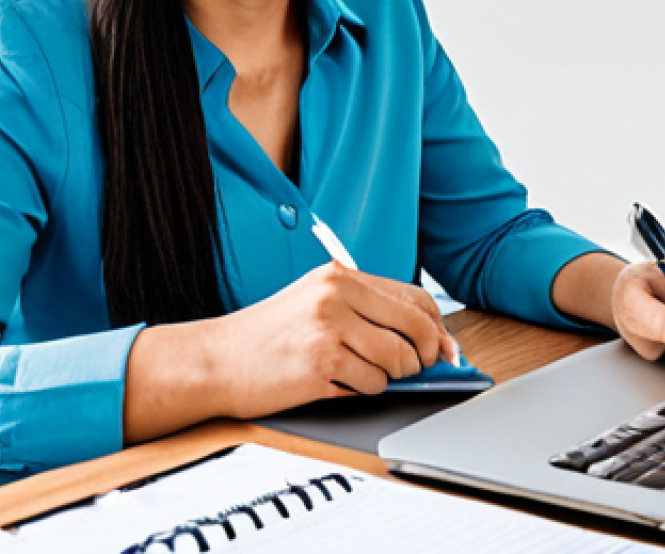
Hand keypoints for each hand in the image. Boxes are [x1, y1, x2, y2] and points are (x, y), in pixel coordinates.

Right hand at [209, 261, 457, 418]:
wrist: (219, 358)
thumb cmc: (270, 335)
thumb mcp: (317, 303)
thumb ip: (368, 312)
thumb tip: (430, 339)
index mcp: (339, 274)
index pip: (415, 298)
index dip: (437, 328)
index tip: (445, 350)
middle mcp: (337, 293)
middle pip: (416, 327)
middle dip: (425, 356)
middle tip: (415, 369)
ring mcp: (330, 326)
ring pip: (399, 360)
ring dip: (389, 376)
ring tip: (357, 372)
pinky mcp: (323, 360)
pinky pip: (373, 384)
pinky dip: (363, 390)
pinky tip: (336, 381)